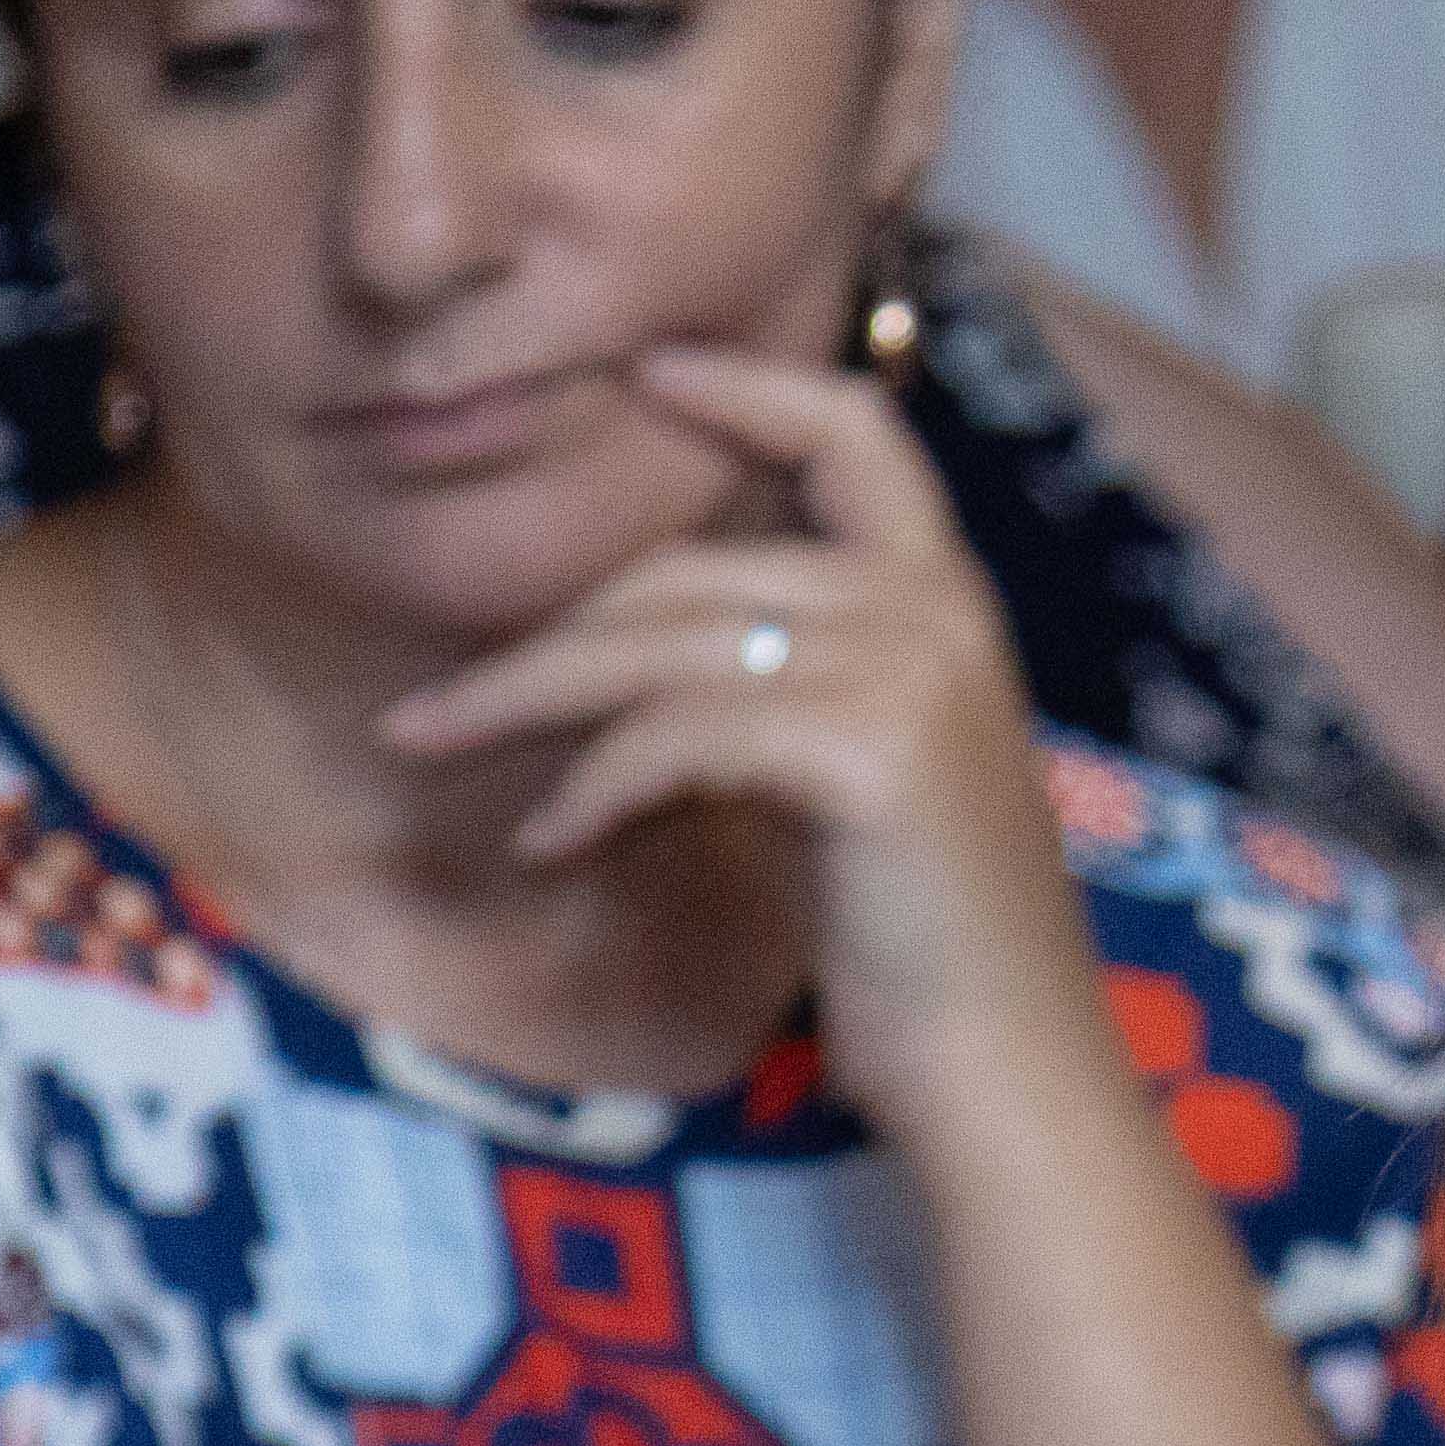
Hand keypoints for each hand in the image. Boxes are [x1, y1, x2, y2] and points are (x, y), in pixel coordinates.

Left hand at [377, 343, 1103, 1123]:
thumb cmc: (933, 953)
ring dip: (522, 700)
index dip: (744, 384)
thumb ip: (791, 689)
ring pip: (659, 645)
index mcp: (952, 605)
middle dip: (546, 631)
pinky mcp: (868, 751)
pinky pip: (672, 736)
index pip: (856, 430)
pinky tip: (549, 843)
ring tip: (430, 745)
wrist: (1014, 1074)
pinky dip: (589, 788)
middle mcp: (940, 614)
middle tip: (430, 701)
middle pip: (693, 568)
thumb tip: (636, 657)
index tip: (641, 371)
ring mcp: (911, 673)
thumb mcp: (866, 782)